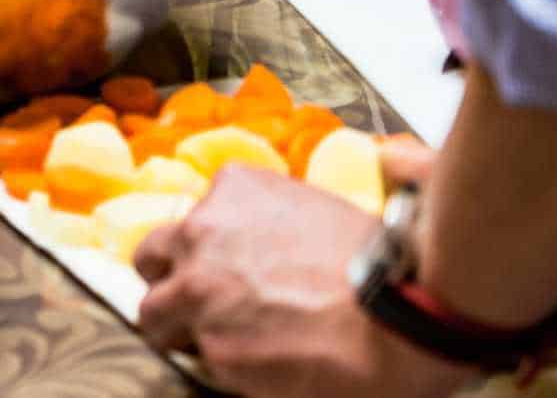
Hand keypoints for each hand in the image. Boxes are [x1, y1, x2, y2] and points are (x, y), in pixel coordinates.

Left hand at [132, 168, 474, 397]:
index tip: (223, 270)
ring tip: (226, 344)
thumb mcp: (318, 209)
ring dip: (181, 327)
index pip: (193, 218)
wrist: (405, 318)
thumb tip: (279, 233)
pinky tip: (260, 367)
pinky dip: (223, 365)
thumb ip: (271, 219)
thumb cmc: (382, 266)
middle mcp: (202, 232)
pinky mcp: (213, 344)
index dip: (204, 251)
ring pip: (153, 312)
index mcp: (233, 190)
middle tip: (203, 306)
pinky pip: (198, 358)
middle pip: (151, 256)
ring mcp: (199, 289)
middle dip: (171, 281)